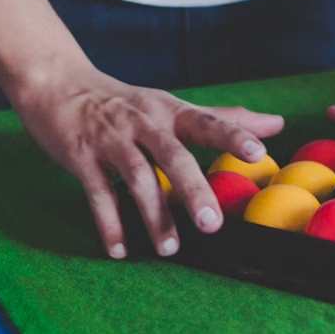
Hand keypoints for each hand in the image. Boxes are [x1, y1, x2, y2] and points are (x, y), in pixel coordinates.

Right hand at [13, 61, 283, 258]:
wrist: (58, 83)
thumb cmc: (126, 102)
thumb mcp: (173, 105)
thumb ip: (224, 118)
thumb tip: (276, 124)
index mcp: (170, 112)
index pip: (207, 122)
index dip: (233, 136)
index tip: (259, 153)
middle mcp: (144, 123)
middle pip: (173, 156)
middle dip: (193, 190)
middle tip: (212, 224)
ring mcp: (112, 140)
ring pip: (137, 178)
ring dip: (153, 215)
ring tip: (169, 249)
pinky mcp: (82, 156)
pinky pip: (98, 193)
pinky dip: (109, 223)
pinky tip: (119, 250)